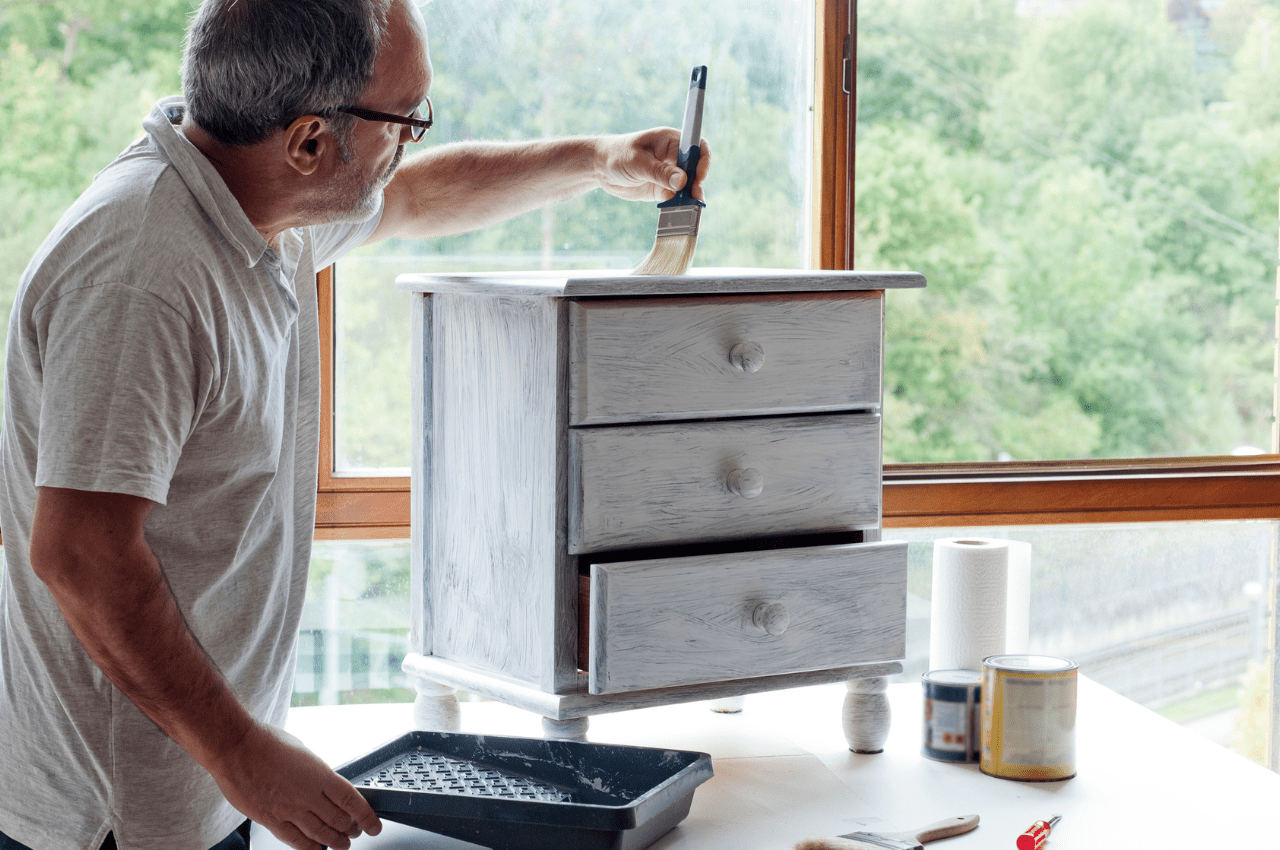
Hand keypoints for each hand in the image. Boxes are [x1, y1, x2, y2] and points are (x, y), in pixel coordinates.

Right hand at [211, 723, 381, 849]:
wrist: (236, 748)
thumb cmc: (267, 743)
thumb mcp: (304, 753)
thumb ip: (316, 774)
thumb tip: (325, 786)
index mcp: (320, 775)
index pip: (352, 801)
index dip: (366, 817)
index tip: (373, 825)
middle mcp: (308, 795)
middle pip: (338, 821)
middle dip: (351, 830)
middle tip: (355, 833)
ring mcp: (289, 809)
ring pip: (320, 834)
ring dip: (334, 842)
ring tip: (342, 844)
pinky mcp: (270, 819)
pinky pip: (294, 840)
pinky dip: (309, 847)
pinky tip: (316, 849)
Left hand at [595, 127, 710, 203]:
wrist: (599, 169)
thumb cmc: (617, 155)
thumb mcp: (637, 162)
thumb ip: (660, 172)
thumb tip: (683, 181)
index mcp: (670, 141)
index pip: (696, 146)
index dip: (703, 159)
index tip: (699, 175)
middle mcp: (673, 157)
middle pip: (695, 169)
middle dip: (697, 183)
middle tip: (694, 196)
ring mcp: (669, 174)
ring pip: (688, 186)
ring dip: (690, 197)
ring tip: (690, 207)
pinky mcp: (662, 189)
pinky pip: (676, 198)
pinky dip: (679, 205)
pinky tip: (677, 211)